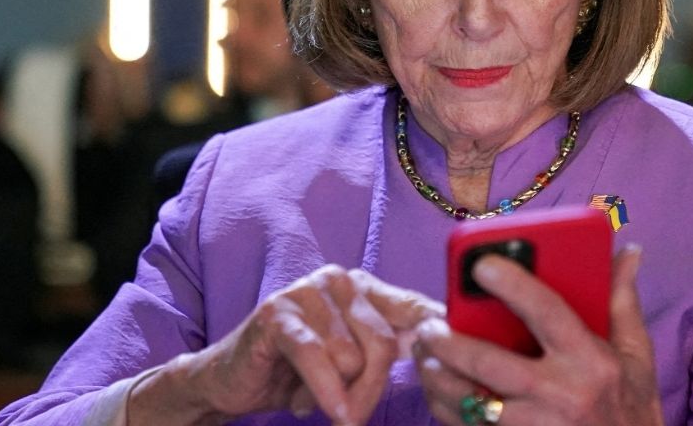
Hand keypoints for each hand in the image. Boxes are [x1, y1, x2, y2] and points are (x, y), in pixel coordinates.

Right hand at [130, 265, 442, 425]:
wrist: (231, 381)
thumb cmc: (299, 373)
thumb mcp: (352, 360)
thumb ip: (390, 347)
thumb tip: (444, 346)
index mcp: (364, 287)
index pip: (413, 309)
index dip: (437, 334)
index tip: (462, 356)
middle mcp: (339, 280)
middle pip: (383, 344)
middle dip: (371, 390)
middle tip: (351, 414)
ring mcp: (306, 292)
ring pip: (351, 357)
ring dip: (336, 394)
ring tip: (313, 396)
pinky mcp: (278, 314)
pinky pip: (316, 358)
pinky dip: (324, 390)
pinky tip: (324, 410)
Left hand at [414, 246, 663, 425]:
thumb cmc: (631, 411)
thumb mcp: (636, 358)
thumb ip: (623, 303)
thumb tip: (628, 252)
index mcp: (592, 362)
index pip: (547, 313)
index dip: (513, 284)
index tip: (481, 264)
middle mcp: (562, 396)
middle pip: (489, 363)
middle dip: (448, 342)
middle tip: (428, 324)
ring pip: (469, 402)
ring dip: (437, 377)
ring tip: (424, 356)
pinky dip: (446, 411)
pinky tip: (438, 392)